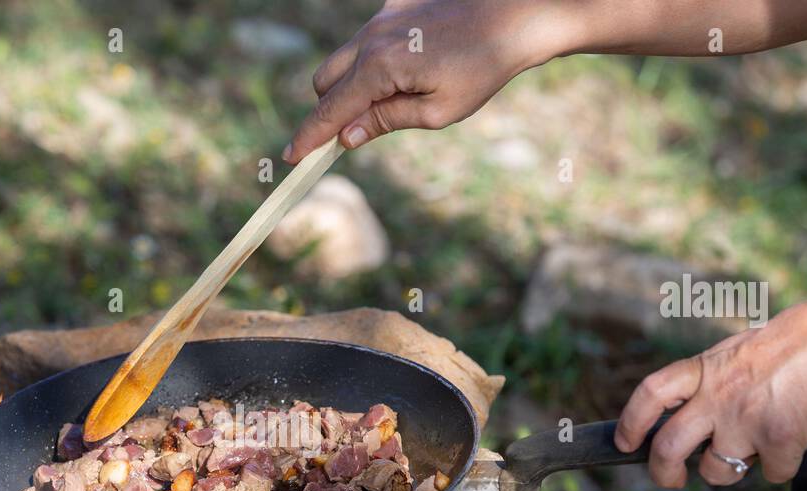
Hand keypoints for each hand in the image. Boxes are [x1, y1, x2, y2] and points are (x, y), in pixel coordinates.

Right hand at [283, 0, 568, 162]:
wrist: (516, 15)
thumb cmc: (482, 68)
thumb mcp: (437, 112)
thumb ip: (384, 121)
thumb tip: (345, 137)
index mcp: (378, 66)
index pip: (330, 110)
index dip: (309, 138)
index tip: (291, 159)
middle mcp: (371, 38)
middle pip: (324, 82)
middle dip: (330, 109)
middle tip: (357, 132)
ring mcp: (381, 18)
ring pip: (343, 59)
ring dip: (352, 86)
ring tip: (398, 98)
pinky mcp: (395, 7)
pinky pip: (368, 41)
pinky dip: (374, 61)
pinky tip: (416, 65)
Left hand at [614, 290, 806, 486]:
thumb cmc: (794, 343)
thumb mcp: (736, 352)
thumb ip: (709, 381)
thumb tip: (687, 416)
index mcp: (705, 371)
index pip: (650, 395)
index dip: (630, 423)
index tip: (625, 442)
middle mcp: (718, 397)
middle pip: (667, 448)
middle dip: (662, 472)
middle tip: (670, 479)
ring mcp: (746, 421)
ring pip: (716, 472)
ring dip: (730, 471)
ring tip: (751, 448)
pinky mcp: (779, 441)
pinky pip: (771, 474)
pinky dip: (782, 466)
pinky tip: (794, 439)